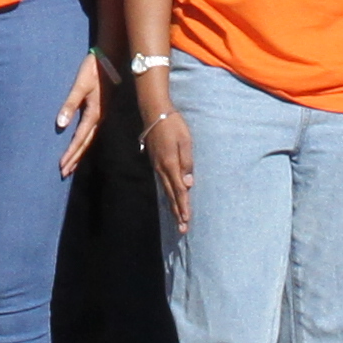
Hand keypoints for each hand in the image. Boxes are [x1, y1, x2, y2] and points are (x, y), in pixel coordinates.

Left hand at [51, 55, 103, 178]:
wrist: (109, 59)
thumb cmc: (93, 71)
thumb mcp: (79, 86)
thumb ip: (70, 104)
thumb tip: (60, 125)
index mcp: (93, 114)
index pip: (79, 139)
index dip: (70, 154)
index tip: (62, 167)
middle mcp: (98, 118)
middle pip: (85, 144)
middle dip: (74, 159)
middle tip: (64, 173)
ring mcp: (99, 115)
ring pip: (88, 139)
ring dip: (79, 153)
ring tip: (71, 165)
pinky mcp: (98, 110)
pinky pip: (89, 132)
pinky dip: (83, 142)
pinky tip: (79, 144)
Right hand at [142, 89, 194, 235]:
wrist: (154, 113)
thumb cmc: (173, 124)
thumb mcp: (185, 141)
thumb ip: (187, 162)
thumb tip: (188, 183)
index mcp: (170, 164)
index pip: (178, 190)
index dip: (183, 205)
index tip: (187, 219)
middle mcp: (162, 169)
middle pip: (171, 195)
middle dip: (177, 212)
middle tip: (183, 229)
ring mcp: (157, 166)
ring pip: (166, 191)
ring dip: (172, 207)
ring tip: (178, 220)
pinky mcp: (156, 163)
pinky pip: (162, 183)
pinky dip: (167, 195)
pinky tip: (170, 201)